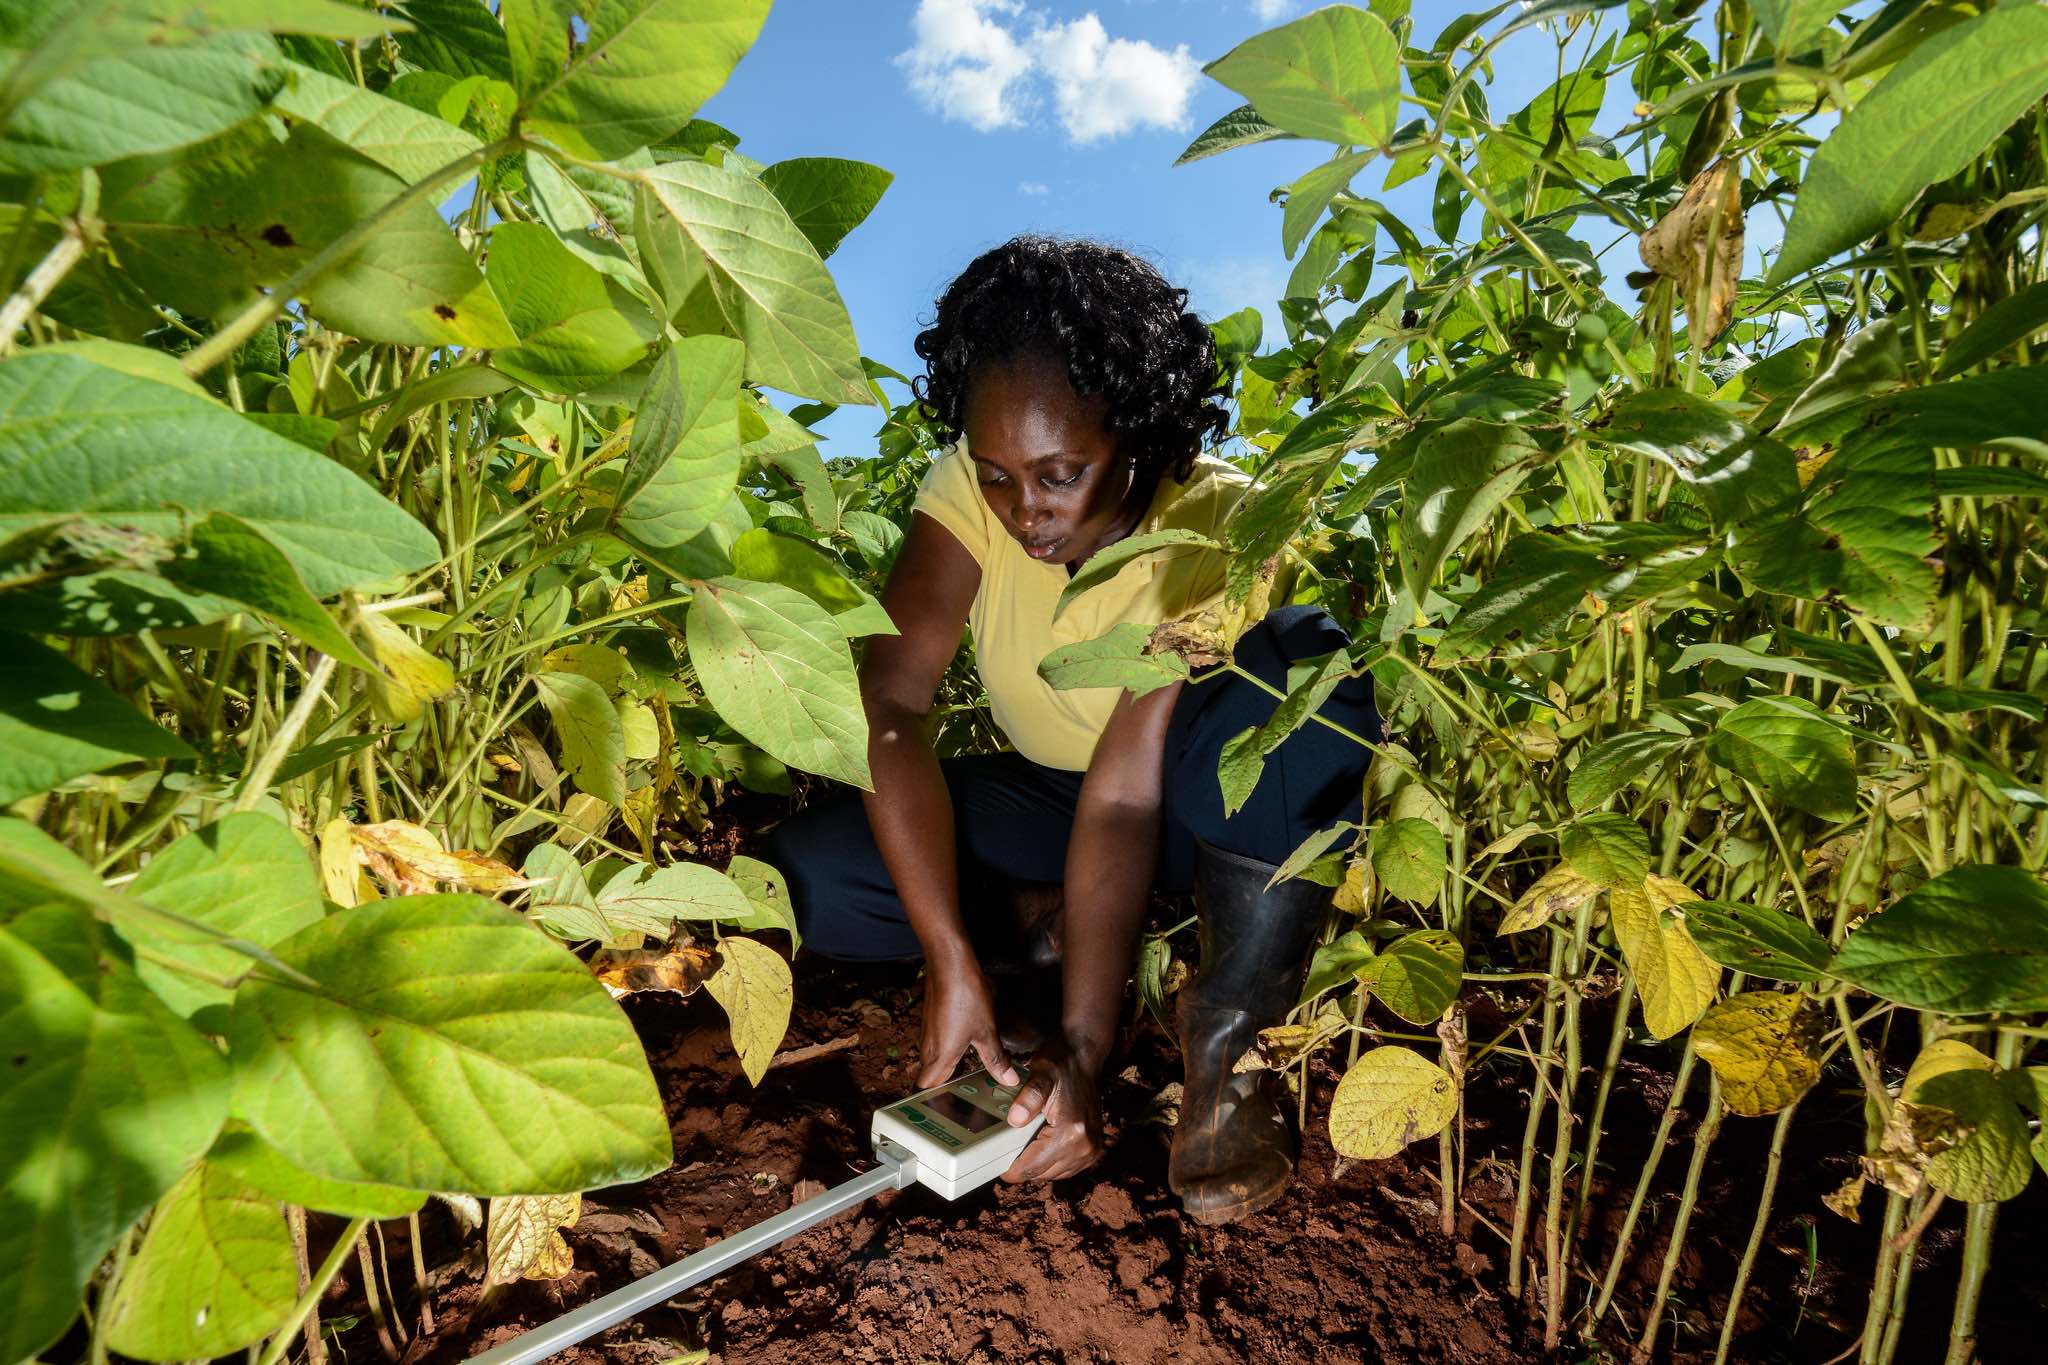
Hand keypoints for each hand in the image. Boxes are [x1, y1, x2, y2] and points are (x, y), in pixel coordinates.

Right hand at [916, 961, 1018, 1088]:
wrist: (950, 963)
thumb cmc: (966, 997)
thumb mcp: (987, 1031)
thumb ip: (996, 1059)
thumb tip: (1007, 1080)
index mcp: (940, 1056)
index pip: (926, 1087)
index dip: (936, 1097)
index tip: (952, 1103)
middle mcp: (928, 1047)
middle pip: (929, 1074)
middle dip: (945, 1084)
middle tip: (965, 1091)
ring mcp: (928, 1031)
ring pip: (933, 1058)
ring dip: (948, 1065)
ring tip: (969, 1070)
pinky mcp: (931, 1018)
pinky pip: (936, 1042)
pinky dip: (948, 1049)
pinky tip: (966, 1043)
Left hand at [1000, 1036, 1104, 1182]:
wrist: (1084, 1057)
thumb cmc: (1060, 1064)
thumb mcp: (1041, 1074)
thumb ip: (1029, 1097)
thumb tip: (1015, 1119)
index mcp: (1071, 1132)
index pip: (1033, 1167)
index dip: (1011, 1171)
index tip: (996, 1165)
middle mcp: (1085, 1147)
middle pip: (1042, 1174)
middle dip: (1023, 1166)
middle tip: (1006, 1151)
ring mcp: (1092, 1150)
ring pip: (1054, 1174)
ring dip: (1038, 1165)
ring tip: (1024, 1146)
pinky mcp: (1094, 1149)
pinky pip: (1067, 1168)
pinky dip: (1052, 1162)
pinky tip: (1041, 1146)